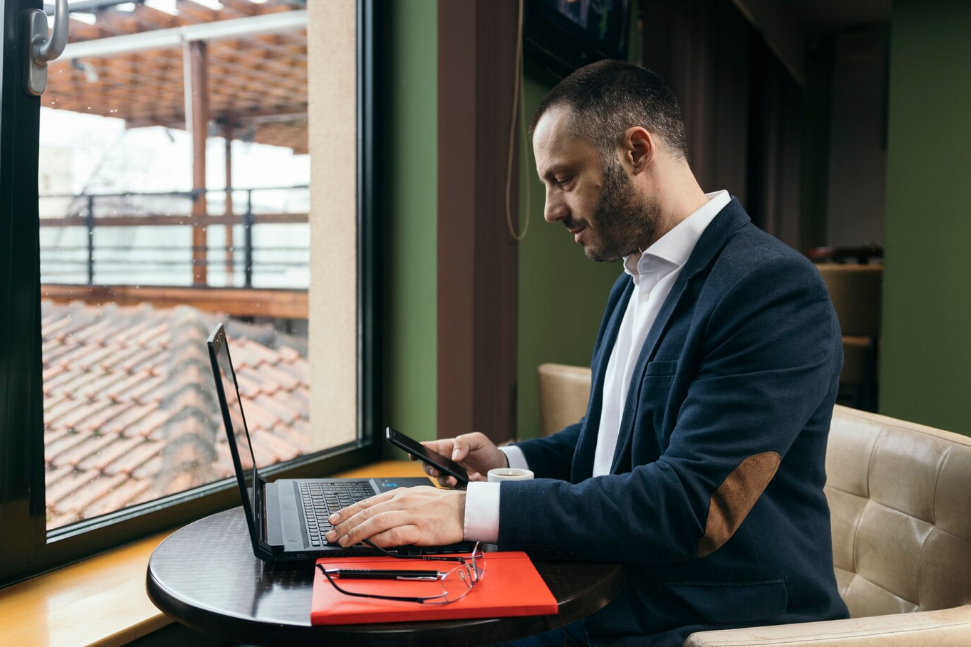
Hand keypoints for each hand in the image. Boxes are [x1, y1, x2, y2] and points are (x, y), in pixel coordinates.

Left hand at [325, 486, 465, 547]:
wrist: (465, 509)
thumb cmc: (443, 505)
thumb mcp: (416, 497)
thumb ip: (397, 505)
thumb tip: (377, 515)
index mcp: (400, 494)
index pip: (368, 502)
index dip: (348, 511)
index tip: (333, 518)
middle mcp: (402, 502)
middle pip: (368, 512)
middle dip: (346, 523)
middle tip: (331, 533)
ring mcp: (410, 515)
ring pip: (376, 522)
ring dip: (357, 533)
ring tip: (344, 541)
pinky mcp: (420, 530)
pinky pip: (394, 535)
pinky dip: (379, 540)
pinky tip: (369, 545)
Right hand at [416, 432, 507, 486]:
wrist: (500, 466)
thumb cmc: (485, 450)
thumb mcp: (477, 440)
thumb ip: (463, 443)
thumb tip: (454, 456)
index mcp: (446, 449)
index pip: (427, 449)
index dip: (416, 451)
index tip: (412, 455)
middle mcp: (446, 463)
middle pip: (429, 467)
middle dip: (430, 470)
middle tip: (436, 471)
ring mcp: (452, 476)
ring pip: (440, 481)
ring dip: (445, 481)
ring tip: (454, 479)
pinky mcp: (461, 487)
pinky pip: (456, 489)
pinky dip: (464, 485)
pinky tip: (475, 478)